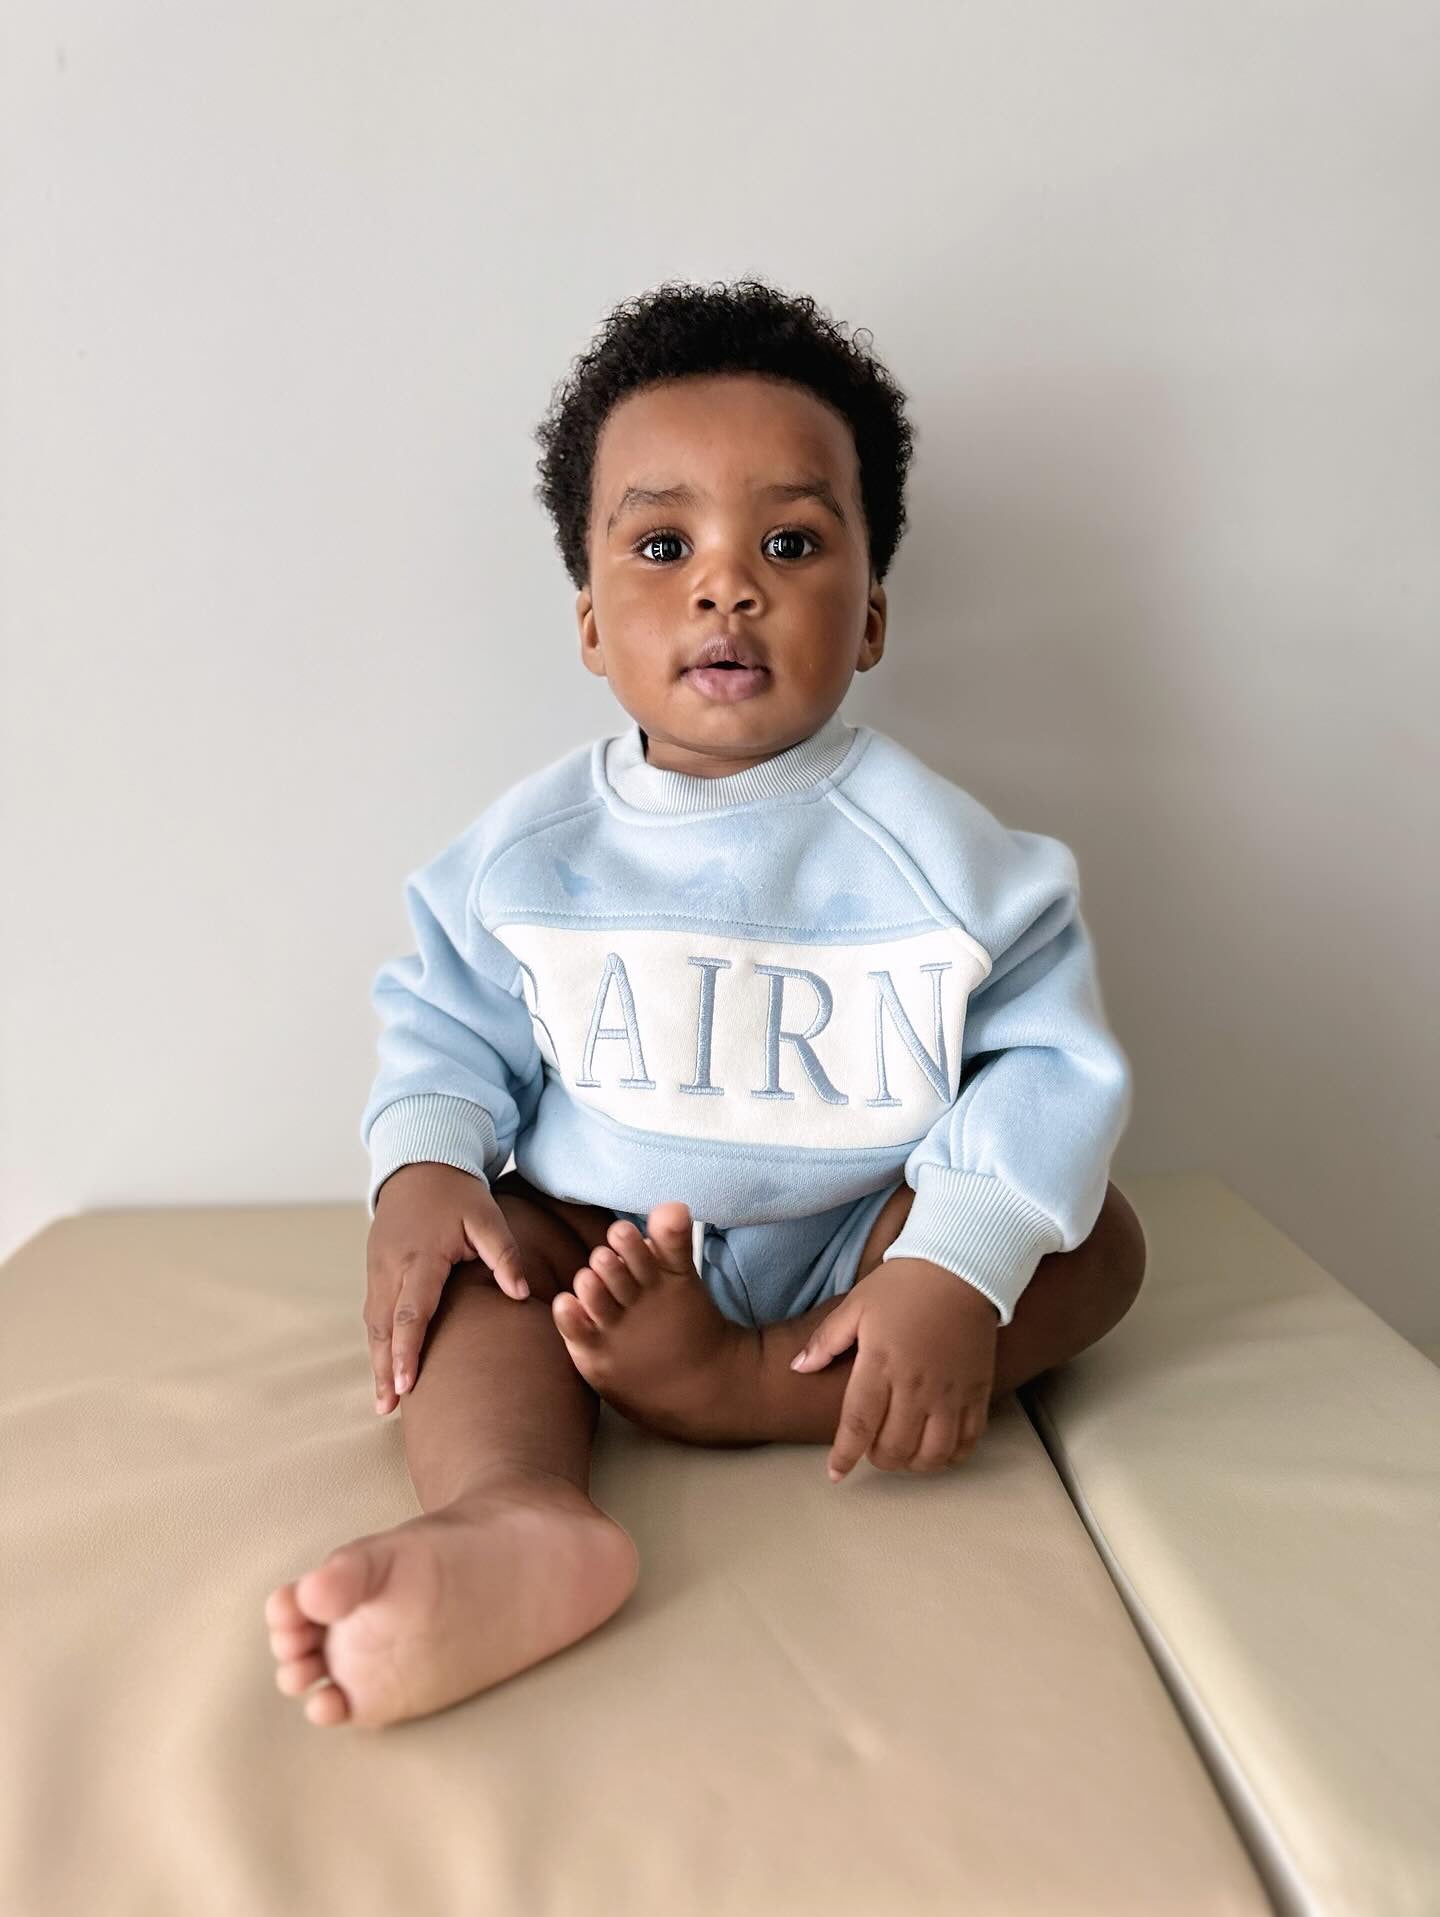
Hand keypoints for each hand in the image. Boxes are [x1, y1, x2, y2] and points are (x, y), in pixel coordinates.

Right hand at [365, 1163, 530, 1414]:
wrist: (419, 1163)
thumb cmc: (457, 1192)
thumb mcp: (486, 1215)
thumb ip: (504, 1254)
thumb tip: (523, 1294)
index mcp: (420, 1257)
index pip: (410, 1312)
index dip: (407, 1351)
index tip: (406, 1386)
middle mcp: (391, 1267)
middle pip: (383, 1327)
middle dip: (385, 1369)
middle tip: (389, 1409)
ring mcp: (378, 1269)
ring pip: (373, 1324)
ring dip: (377, 1362)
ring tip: (385, 1402)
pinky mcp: (375, 1269)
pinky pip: (373, 1312)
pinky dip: (377, 1342)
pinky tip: (385, 1367)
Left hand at [790, 1258, 998, 1480]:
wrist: (960, 1266)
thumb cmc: (902, 1285)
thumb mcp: (855, 1305)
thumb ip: (826, 1341)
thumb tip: (798, 1368)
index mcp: (881, 1364)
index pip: (858, 1424)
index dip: (845, 1455)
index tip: (836, 1474)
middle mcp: (916, 1385)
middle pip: (895, 1448)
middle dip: (878, 1459)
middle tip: (871, 1449)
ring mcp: (951, 1392)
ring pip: (933, 1454)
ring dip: (913, 1463)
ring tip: (903, 1451)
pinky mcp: (979, 1391)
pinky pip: (968, 1441)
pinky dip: (951, 1455)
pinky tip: (937, 1448)